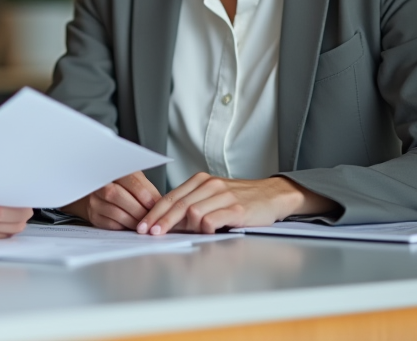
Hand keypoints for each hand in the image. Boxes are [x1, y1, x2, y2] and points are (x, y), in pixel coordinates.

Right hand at [61, 171, 161, 229]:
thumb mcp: (135, 180)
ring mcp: (95, 200)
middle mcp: (100, 184)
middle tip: (153, 217)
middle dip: (139, 208)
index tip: (156, 204)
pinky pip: (111, 224)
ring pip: (115, 212)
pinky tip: (135, 226)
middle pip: (118, 195)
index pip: (128, 179)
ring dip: (135, 220)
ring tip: (146, 223)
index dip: (144, 193)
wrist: (99, 195)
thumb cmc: (123, 187)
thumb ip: (146, 188)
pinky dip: (126, 226)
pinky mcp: (95, 216)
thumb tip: (161, 203)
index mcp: (113, 170)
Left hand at [137, 173, 337, 234]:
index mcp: (201, 181)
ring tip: (183, 235)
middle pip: (178, 204)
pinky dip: (206, 228)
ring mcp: (223, 196)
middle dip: (161, 221)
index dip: (155, 212)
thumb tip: (168, 223)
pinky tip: (206, 233)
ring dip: (185, 227)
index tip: (144, 225)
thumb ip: (192, 205)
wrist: (272, 195)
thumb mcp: (213, 197)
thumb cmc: (241, 199)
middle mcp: (210, 185)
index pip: (171, 197)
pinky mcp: (237, 209)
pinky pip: (213, 220)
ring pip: (193, 212)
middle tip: (151, 233)